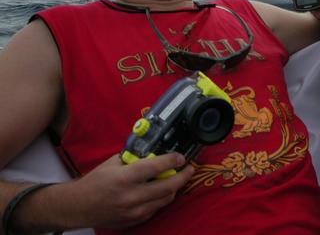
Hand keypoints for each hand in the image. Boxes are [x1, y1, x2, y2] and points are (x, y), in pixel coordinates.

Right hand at [68, 153, 194, 229]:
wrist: (78, 207)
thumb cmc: (95, 181)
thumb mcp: (114, 162)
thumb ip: (135, 157)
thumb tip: (154, 150)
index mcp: (126, 177)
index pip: (157, 167)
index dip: (173, 160)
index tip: (181, 157)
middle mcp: (132, 196)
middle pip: (169, 186)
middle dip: (184, 176)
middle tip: (189, 168)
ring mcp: (134, 211)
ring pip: (166, 199)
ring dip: (175, 187)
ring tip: (178, 178)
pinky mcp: (135, 221)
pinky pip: (156, 208)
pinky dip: (162, 198)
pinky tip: (163, 190)